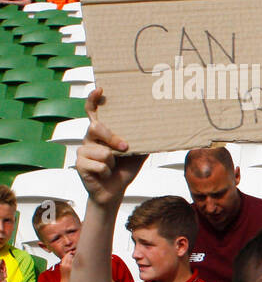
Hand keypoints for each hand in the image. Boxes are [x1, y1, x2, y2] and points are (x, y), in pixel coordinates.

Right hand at [77, 89, 145, 204]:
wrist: (113, 191)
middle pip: (96, 127)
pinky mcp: (79, 164)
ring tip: (111, 166)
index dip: (93, 100)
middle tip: (125, 148)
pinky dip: (106, 172)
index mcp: (101, 132)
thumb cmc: (123, 169)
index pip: (93, 112)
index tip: (99, 90)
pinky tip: (103, 174)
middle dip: (112, 138)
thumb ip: (144, 142)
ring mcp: (82, 150)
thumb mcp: (138, 154)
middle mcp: (89, 138)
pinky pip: (99, 165)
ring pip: (101, 150)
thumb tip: (161, 131)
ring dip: (112, 161)